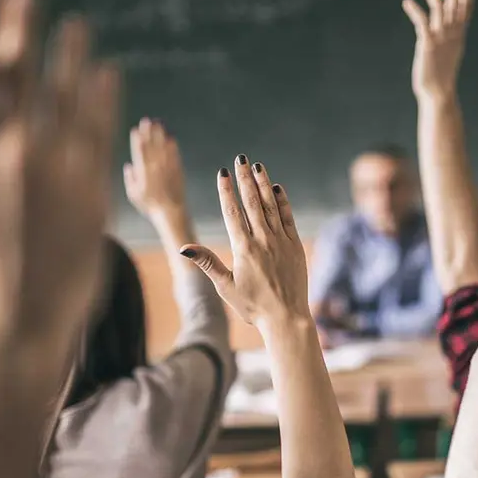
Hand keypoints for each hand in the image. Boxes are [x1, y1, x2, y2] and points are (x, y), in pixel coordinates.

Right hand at [0, 0, 117, 352]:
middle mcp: (9, 154)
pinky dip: (104, 101)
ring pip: (65, 99)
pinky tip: (108, 74)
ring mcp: (53, 174)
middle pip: (17, 77)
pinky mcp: (91, 196)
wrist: (8, 332)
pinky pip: (101, 136)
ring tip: (76, 27)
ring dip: (70, 57)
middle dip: (22, 32)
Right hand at [124, 118, 187, 216]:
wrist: (171, 213)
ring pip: (163, 149)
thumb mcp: (134, 195)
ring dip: (160, 136)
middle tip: (147, 120)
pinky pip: (175, 157)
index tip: (136, 130)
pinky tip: (172, 139)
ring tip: (159, 125)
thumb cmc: (150, 206)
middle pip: (151, 148)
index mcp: (143, 174)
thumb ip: (130, 179)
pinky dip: (173, 148)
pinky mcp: (178, 172)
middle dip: (148, 133)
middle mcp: (155, 169)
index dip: (137, 141)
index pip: (139, 153)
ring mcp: (167, 170)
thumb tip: (128, 165)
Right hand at [181, 157, 309, 329]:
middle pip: (251, 202)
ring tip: (257, 166)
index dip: (226, 190)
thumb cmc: (252, 306)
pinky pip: (288, 217)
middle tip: (240, 159)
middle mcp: (263, 241)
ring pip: (271, 206)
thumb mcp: (225, 286)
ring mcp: (281, 241)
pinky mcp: (295, 246)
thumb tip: (183, 247)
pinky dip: (282, 201)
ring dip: (263, 184)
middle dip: (244, 179)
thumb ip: (207, 263)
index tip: (223, 172)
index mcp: (243, 249)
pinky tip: (277, 188)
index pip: (232, 212)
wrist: (286, 318)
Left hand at [402, 0, 474, 101]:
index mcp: (458, 32)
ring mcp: (441, 38)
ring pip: (439, 9)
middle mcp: (453, 32)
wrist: (439, 92)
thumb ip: (451, 32)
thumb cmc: (442, 72)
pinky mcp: (429, 44)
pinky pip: (422, 23)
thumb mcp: (450, 48)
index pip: (466, 5)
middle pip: (455, 2)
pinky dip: (415, 11)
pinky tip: (407, 1)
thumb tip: (451, 22)